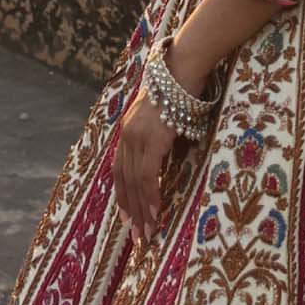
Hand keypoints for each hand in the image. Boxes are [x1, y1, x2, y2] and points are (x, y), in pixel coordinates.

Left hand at [112, 78, 180, 244]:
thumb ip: (161, 140)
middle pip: (123, 181)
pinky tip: (156, 212)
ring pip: (135, 183)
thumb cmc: (181, 91)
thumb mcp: (165, 118)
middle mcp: (127, 136)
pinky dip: (151, 195)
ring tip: (148, 231)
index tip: (128, 218)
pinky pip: (148, 175)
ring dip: (141, 210)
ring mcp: (137, 138)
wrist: (184, 69)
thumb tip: (168, 160)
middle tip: (138, 235)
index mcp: (128, 131)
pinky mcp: (152, 140)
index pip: (120, 171)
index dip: (123, 196)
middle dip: (131, 211)